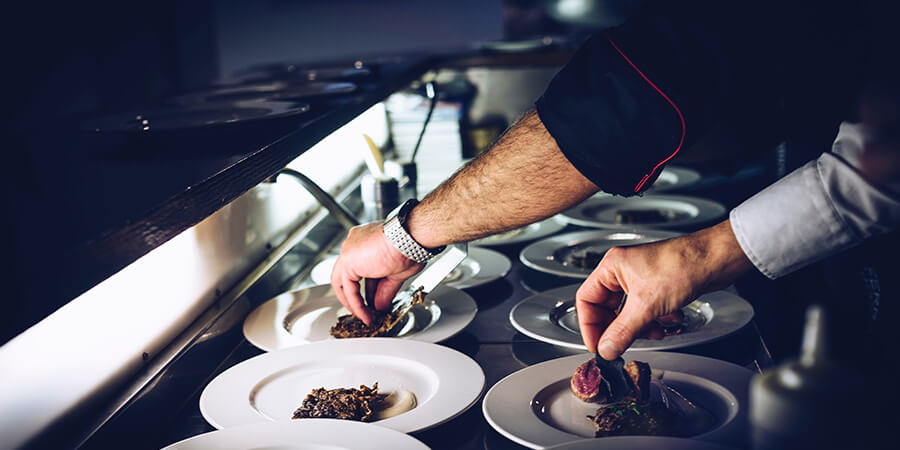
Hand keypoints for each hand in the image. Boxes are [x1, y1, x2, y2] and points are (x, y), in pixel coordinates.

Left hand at [330, 222, 422, 324]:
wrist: (410, 238)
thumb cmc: (410, 246)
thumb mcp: (396, 273)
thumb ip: (384, 290)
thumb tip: (381, 305)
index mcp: (366, 241)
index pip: (362, 269)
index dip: (368, 288)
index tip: (373, 301)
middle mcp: (354, 244)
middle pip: (348, 276)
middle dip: (356, 297)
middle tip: (364, 311)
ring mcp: (349, 251)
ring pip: (343, 283)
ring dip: (354, 303)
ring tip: (365, 316)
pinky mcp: (347, 262)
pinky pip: (348, 289)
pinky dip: (356, 304)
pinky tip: (365, 314)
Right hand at [576, 220, 752, 358]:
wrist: (716, 259)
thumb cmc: (683, 265)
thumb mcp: (647, 305)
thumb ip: (622, 331)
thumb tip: (606, 349)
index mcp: (612, 267)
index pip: (586, 300)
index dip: (589, 325)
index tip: (597, 346)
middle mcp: (623, 271)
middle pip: (608, 309)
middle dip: (620, 328)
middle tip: (624, 345)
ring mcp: (641, 279)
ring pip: (629, 313)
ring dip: (641, 327)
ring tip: (654, 331)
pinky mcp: (658, 287)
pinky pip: (646, 311)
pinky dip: (656, 320)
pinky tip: (669, 320)